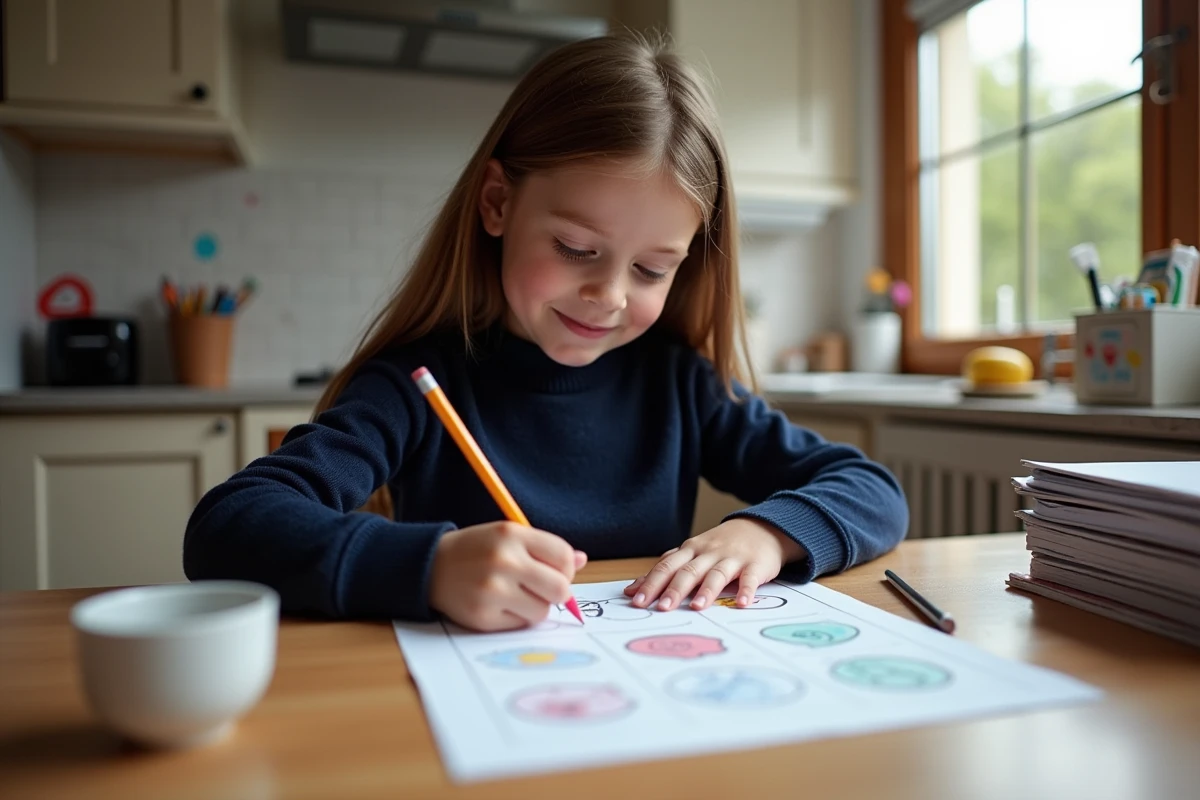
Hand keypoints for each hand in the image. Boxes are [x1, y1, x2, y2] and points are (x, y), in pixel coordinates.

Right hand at [429, 521, 586, 631]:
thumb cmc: (478, 550)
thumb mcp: (509, 536)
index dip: (566, 568)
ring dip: (535, 606)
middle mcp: (503, 561)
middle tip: (541, 588)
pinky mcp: (483, 617)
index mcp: (512, 535)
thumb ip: (546, 547)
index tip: (554, 570)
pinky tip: (499, 604)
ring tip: (515, 595)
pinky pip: (520, 625)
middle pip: (560, 589)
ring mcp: (492, 591)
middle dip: (557, 592)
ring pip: (542, 611)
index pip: (565, 557)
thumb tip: (582, 560)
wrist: (431, 567)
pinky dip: (516, 618)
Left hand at [623, 519, 804, 610]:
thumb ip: (665, 570)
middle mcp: (709, 553)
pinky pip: (750, 578)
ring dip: (707, 590)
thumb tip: (633, 589)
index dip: (652, 583)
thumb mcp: (692, 553)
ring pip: (717, 574)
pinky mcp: (755, 565)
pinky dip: (746, 590)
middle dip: (674, 589)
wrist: (761, 528)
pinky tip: (742, 604)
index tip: (637, 601)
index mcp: (691, 550)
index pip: (667, 567)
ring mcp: (733, 558)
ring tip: (697, 608)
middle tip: (662, 608)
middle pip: (689, 571)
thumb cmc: (720, 546)